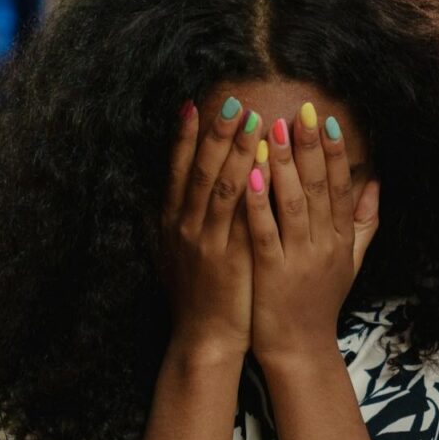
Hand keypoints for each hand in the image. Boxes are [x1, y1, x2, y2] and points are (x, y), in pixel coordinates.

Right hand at [160, 98, 260, 358]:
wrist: (203, 338)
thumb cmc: (195, 293)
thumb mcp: (175, 252)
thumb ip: (175, 219)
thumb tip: (173, 189)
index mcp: (172, 221)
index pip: (177, 170)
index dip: (185, 137)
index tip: (193, 105)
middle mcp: (185, 226)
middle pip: (200, 170)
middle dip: (215, 133)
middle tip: (231, 101)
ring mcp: (206, 240)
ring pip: (221, 186)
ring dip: (236, 150)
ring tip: (252, 119)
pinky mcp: (229, 256)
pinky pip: (243, 214)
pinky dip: (253, 185)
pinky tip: (265, 163)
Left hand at [245, 104, 380, 364]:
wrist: (301, 350)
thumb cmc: (321, 301)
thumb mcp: (350, 261)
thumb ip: (364, 222)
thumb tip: (376, 182)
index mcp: (341, 239)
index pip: (342, 187)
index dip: (335, 152)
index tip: (325, 120)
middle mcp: (325, 245)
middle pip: (320, 187)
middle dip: (310, 147)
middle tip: (303, 111)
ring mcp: (299, 258)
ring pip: (293, 204)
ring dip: (283, 165)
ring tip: (274, 129)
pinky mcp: (272, 273)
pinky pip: (265, 232)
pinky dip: (258, 203)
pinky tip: (249, 175)